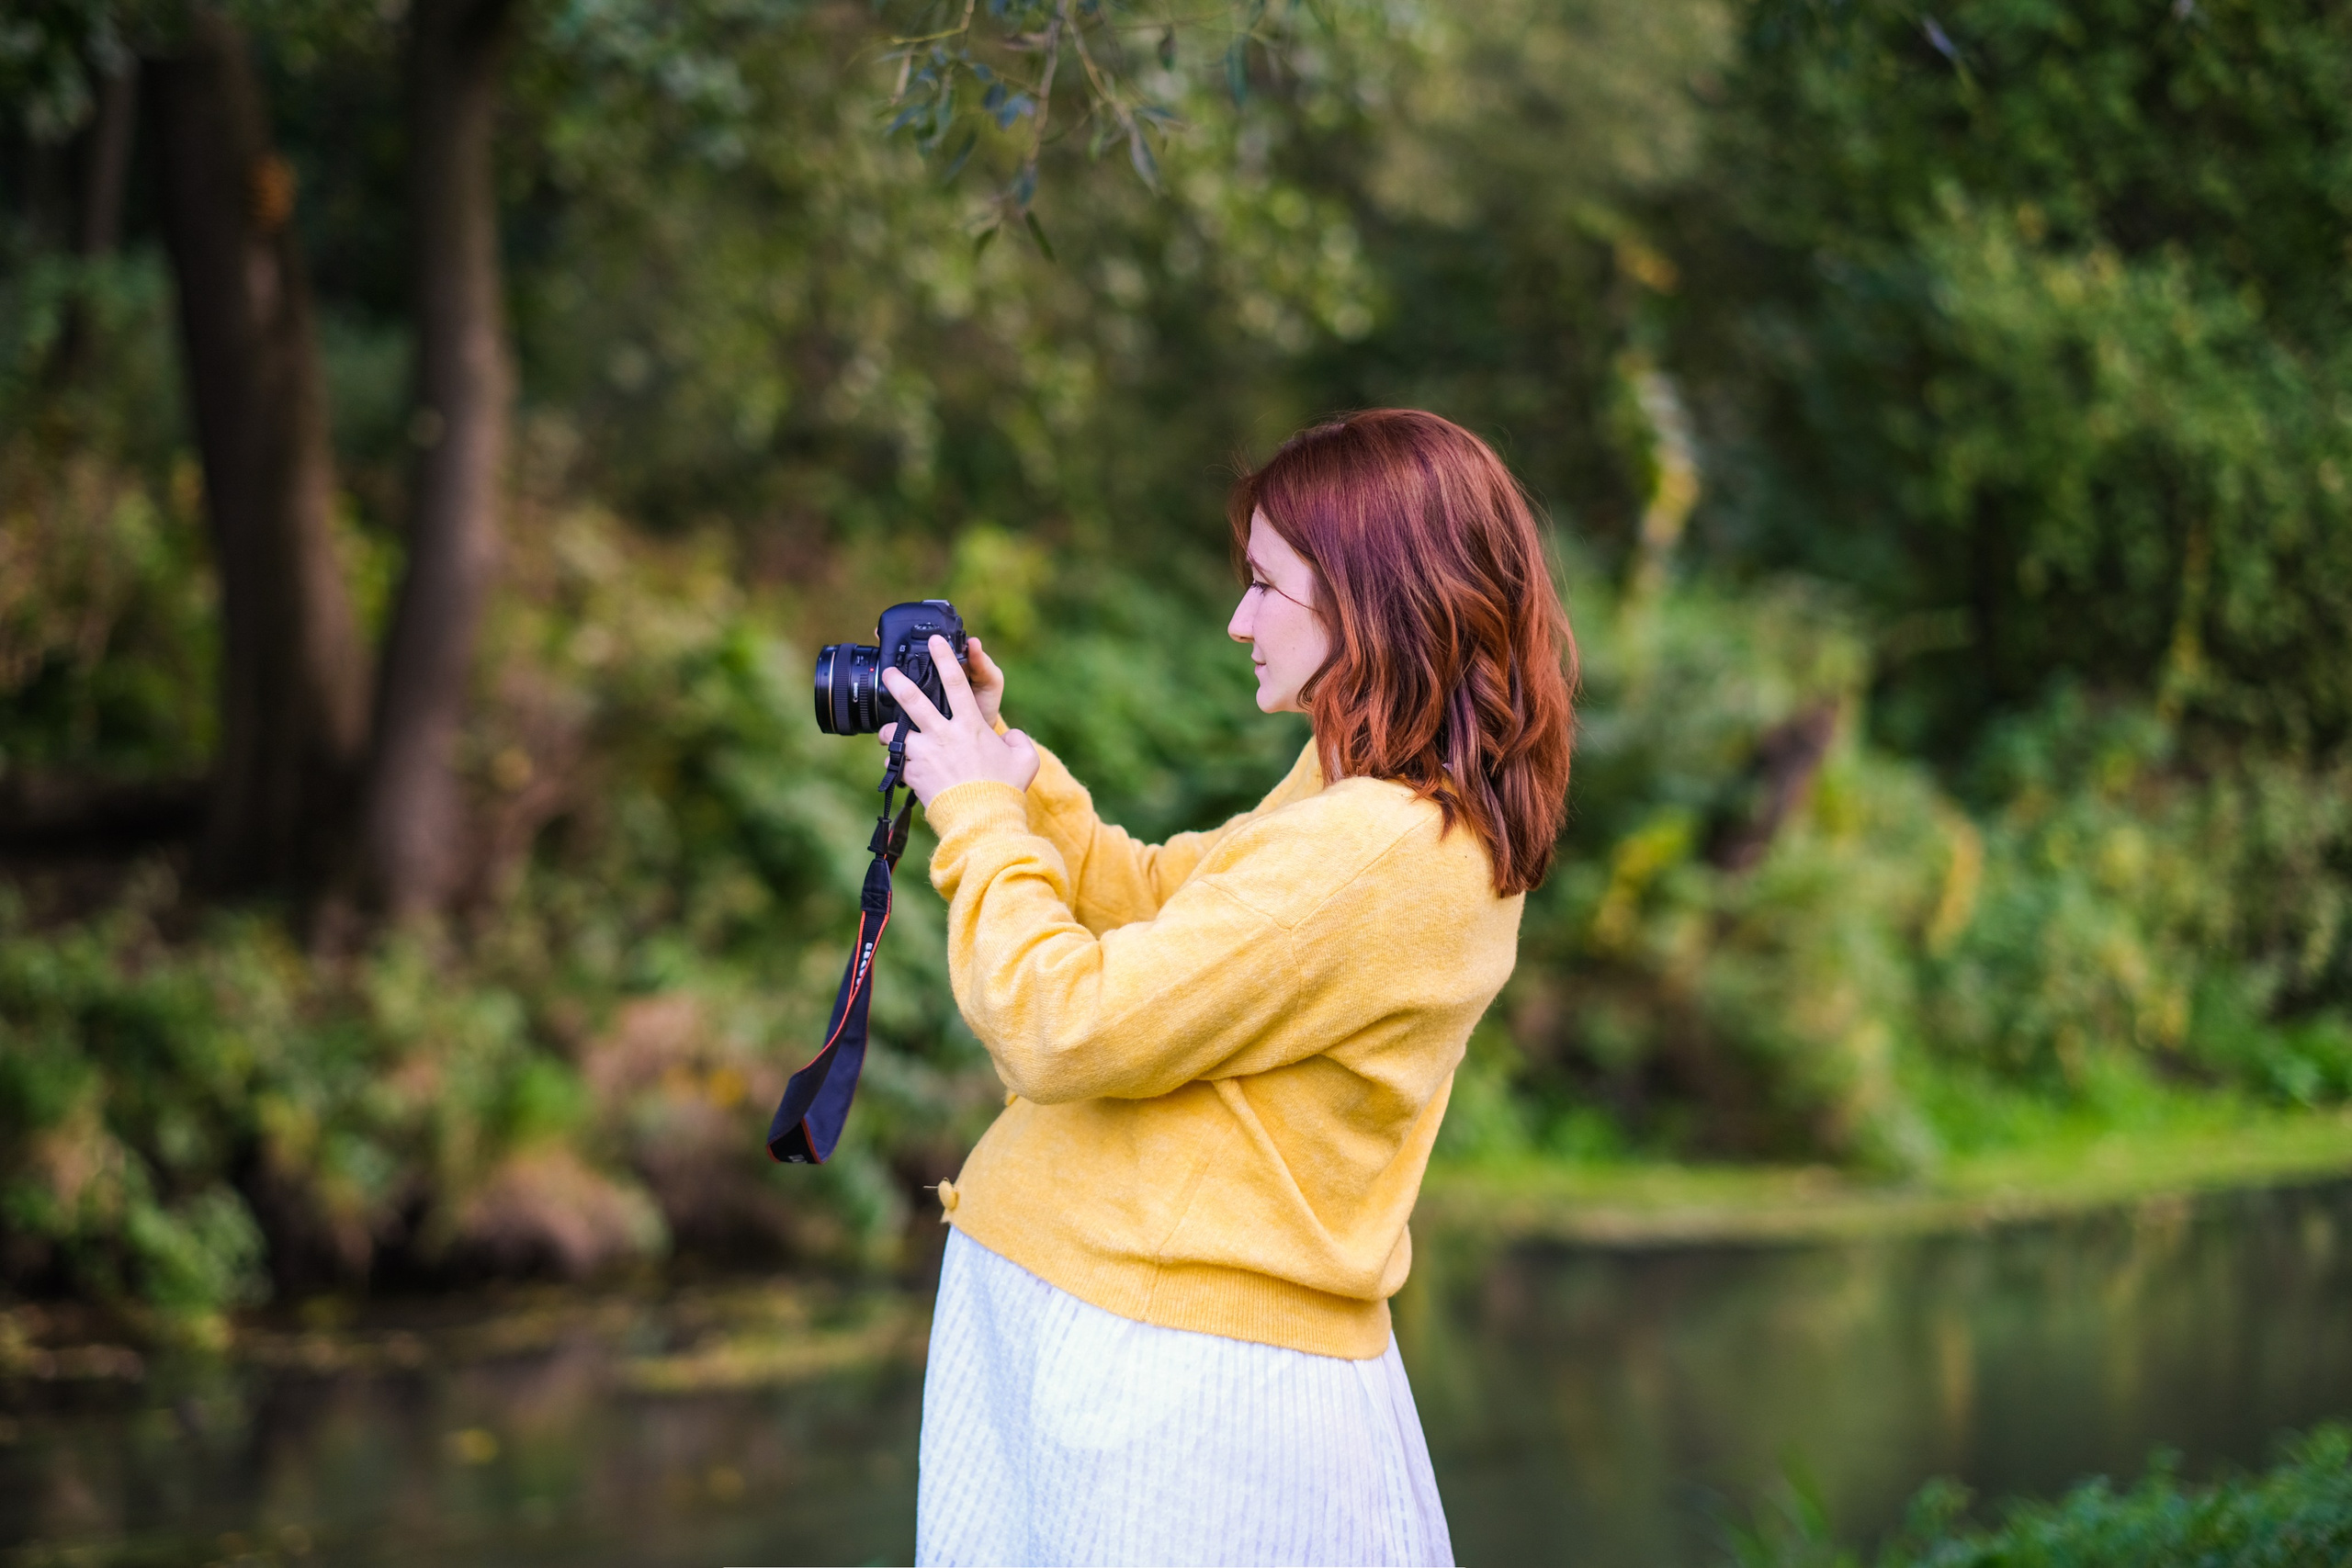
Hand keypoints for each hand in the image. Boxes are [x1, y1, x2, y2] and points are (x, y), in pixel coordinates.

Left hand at [879, 635, 1039, 805]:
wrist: (981, 819)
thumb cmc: (1004, 790)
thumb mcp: (1025, 760)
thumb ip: (1019, 741)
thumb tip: (1010, 735)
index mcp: (970, 725)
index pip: (955, 681)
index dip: (943, 657)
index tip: (934, 642)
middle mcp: (943, 734)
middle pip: (913, 700)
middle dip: (898, 682)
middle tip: (889, 673)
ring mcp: (925, 753)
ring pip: (896, 733)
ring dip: (890, 732)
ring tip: (887, 733)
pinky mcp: (913, 774)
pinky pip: (899, 764)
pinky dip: (900, 764)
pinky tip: (905, 769)